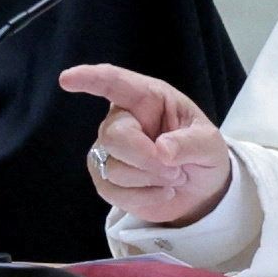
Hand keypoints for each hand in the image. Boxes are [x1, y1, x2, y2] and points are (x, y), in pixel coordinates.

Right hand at [59, 63, 231, 225]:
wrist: (200, 190)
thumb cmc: (201, 153)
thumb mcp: (210, 144)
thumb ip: (191, 143)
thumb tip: (162, 150)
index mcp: (148, 98)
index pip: (114, 83)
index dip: (89, 79)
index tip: (67, 80)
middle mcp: (123, 119)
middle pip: (114, 136)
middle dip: (146, 158)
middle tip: (176, 170)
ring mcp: (109, 149)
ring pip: (114, 168)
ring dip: (150, 180)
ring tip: (173, 177)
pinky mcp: (105, 178)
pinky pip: (111, 190)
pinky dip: (143, 197)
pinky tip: (161, 192)